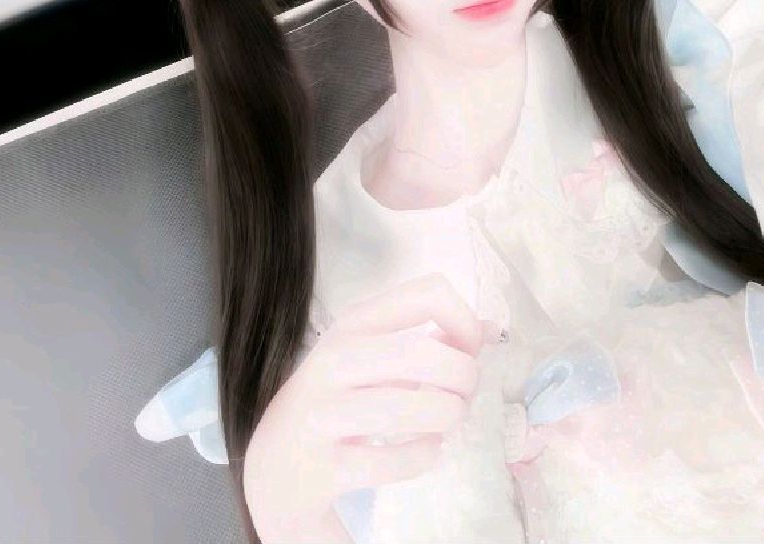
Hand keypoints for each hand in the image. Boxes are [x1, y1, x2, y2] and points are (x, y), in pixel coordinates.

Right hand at [243, 273, 489, 542]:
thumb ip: (427, 339)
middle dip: (462, 378)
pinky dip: (423, 455)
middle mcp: (335, 359)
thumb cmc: (338, 402)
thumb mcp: (373, 357)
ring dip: (447, 416)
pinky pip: (393, 460)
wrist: (273, 470)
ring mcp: (323, 411)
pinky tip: (425, 451)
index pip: (428, 293)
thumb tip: (489, 329)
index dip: (463, 321)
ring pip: (411, 406)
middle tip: (464, 395)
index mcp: (355, 324)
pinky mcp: (323, 464)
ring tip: (447, 422)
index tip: (468, 350)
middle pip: (423, 353)